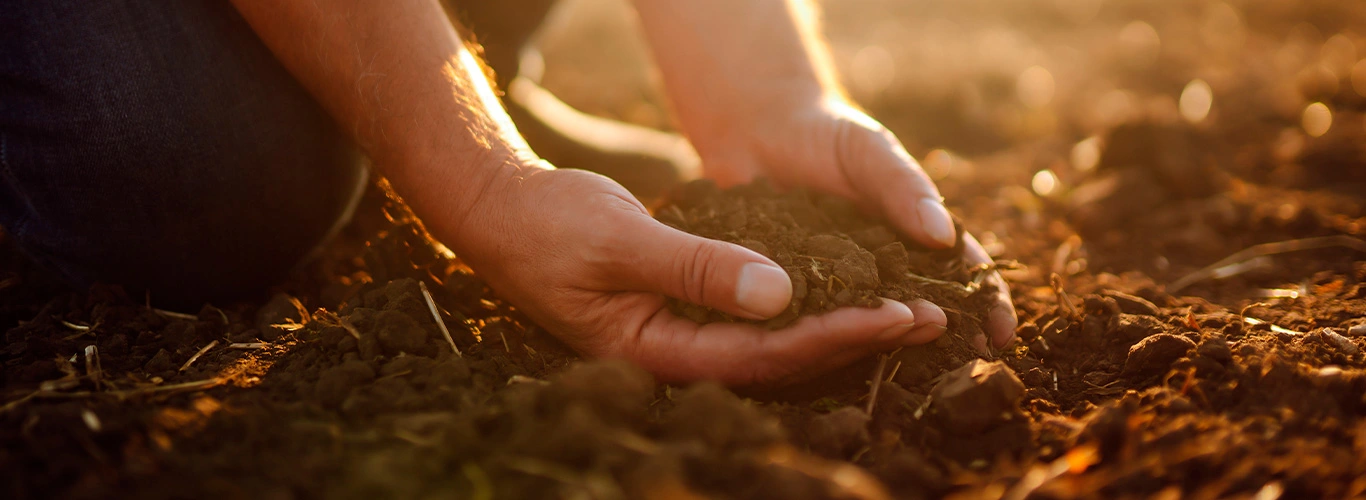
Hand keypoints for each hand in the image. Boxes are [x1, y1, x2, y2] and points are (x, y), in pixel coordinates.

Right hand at [451, 166, 948, 384]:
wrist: (502, 213)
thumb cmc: (550, 226)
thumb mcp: (621, 241)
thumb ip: (697, 268)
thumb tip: (779, 295)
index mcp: (655, 351)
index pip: (763, 356)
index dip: (833, 337)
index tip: (894, 314)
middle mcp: (675, 354)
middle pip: (780, 360)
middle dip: (854, 339)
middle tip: (929, 318)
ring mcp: (680, 334)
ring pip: (774, 342)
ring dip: (838, 324)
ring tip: (907, 310)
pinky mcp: (684, 310)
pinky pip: (756, 317)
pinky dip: (804, 304)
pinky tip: (845, 290)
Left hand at [688, 98, 1017, 350]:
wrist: (756, 129)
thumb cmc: (826, 133)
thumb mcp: (870, 151)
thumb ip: (904, 187)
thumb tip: (945, 235)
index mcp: (912, 233)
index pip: (961, 272)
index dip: (986, 303)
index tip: (1002, 334)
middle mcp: (881, 266)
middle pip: (923, 308)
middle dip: (949, 339)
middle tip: (965, 369)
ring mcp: (838, 282)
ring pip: (869, 323)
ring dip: (889, 347)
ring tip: (909, 371)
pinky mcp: (791, 290)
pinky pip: (813, 319)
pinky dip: (826, 340)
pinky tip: (832, 359)